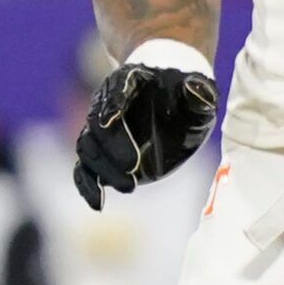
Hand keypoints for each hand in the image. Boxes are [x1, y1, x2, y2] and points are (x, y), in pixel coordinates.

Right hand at [72, 62, 217, 210]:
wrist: (175, 100)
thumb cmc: (185, 92)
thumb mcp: (196, 89)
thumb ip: (196, 92)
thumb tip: (198, 92)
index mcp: (128, 80)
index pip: (113, 91)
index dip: (110, 105)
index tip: (111, 120)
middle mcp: (107, 105)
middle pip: (96, 125)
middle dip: (111, 146)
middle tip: (133, 166)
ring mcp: (104, 132)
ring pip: (88, 148)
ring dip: (103, 168)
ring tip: (128, 186)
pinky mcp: (106, 156)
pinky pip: (85, 169)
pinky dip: (87, 185)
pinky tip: (97, 204)